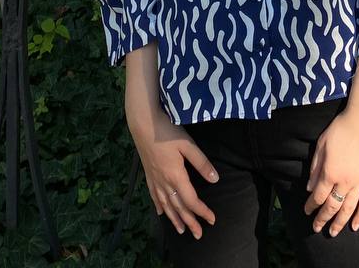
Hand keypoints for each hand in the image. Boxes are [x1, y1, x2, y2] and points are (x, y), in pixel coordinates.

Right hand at [131, 109, 218, 239]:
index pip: (191, 200)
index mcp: (176, 176)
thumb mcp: (188, 144)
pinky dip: (159, 207)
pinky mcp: (149, 175)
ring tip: (181, 230)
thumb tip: (215, 179)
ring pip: (166, 205)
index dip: (202, 211)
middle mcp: (164, 182)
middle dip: (189, 222)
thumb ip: (201, 163)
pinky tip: (161, 213)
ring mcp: (155, 180)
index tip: (212, 220)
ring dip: (174, 219)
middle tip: (198, 235)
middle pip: (178, 207)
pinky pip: (154, 196)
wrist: (143, 124)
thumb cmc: (167, 131)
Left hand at [303, 106, 358, 236]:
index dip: (311, 205)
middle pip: (332, 206)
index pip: (318, 196)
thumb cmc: (340, 129)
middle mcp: (344, 182)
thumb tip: (309, 188)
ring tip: (333, 232)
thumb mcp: (321, 145)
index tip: (306, 211)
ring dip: (339, 223)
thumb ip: (315, 168)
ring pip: (348, 209)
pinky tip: (355, 226)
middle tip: (316, 228)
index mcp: (330, 172)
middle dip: (322, 218)